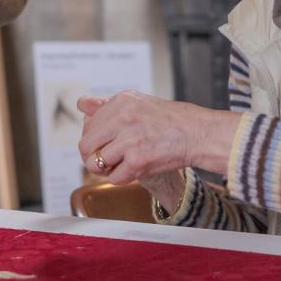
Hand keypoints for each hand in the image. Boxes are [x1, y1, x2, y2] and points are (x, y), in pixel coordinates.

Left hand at [75, 91, 238, 185]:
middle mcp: (123, 117)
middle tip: (105, 160)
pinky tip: (132, 171)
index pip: (88, 124)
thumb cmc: (171, 120)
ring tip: (118, 165)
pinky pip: (114, 178)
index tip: (104, 143)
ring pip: (96, 162)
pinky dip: (121, 179)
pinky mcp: (138, 160)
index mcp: (121, 101)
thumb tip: (82, 104)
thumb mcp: (138, 103)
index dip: (93, 138)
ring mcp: (130, 139)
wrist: (198, 133)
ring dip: (105, 170)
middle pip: (86, 144)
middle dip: (92, 156)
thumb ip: (108, 106)